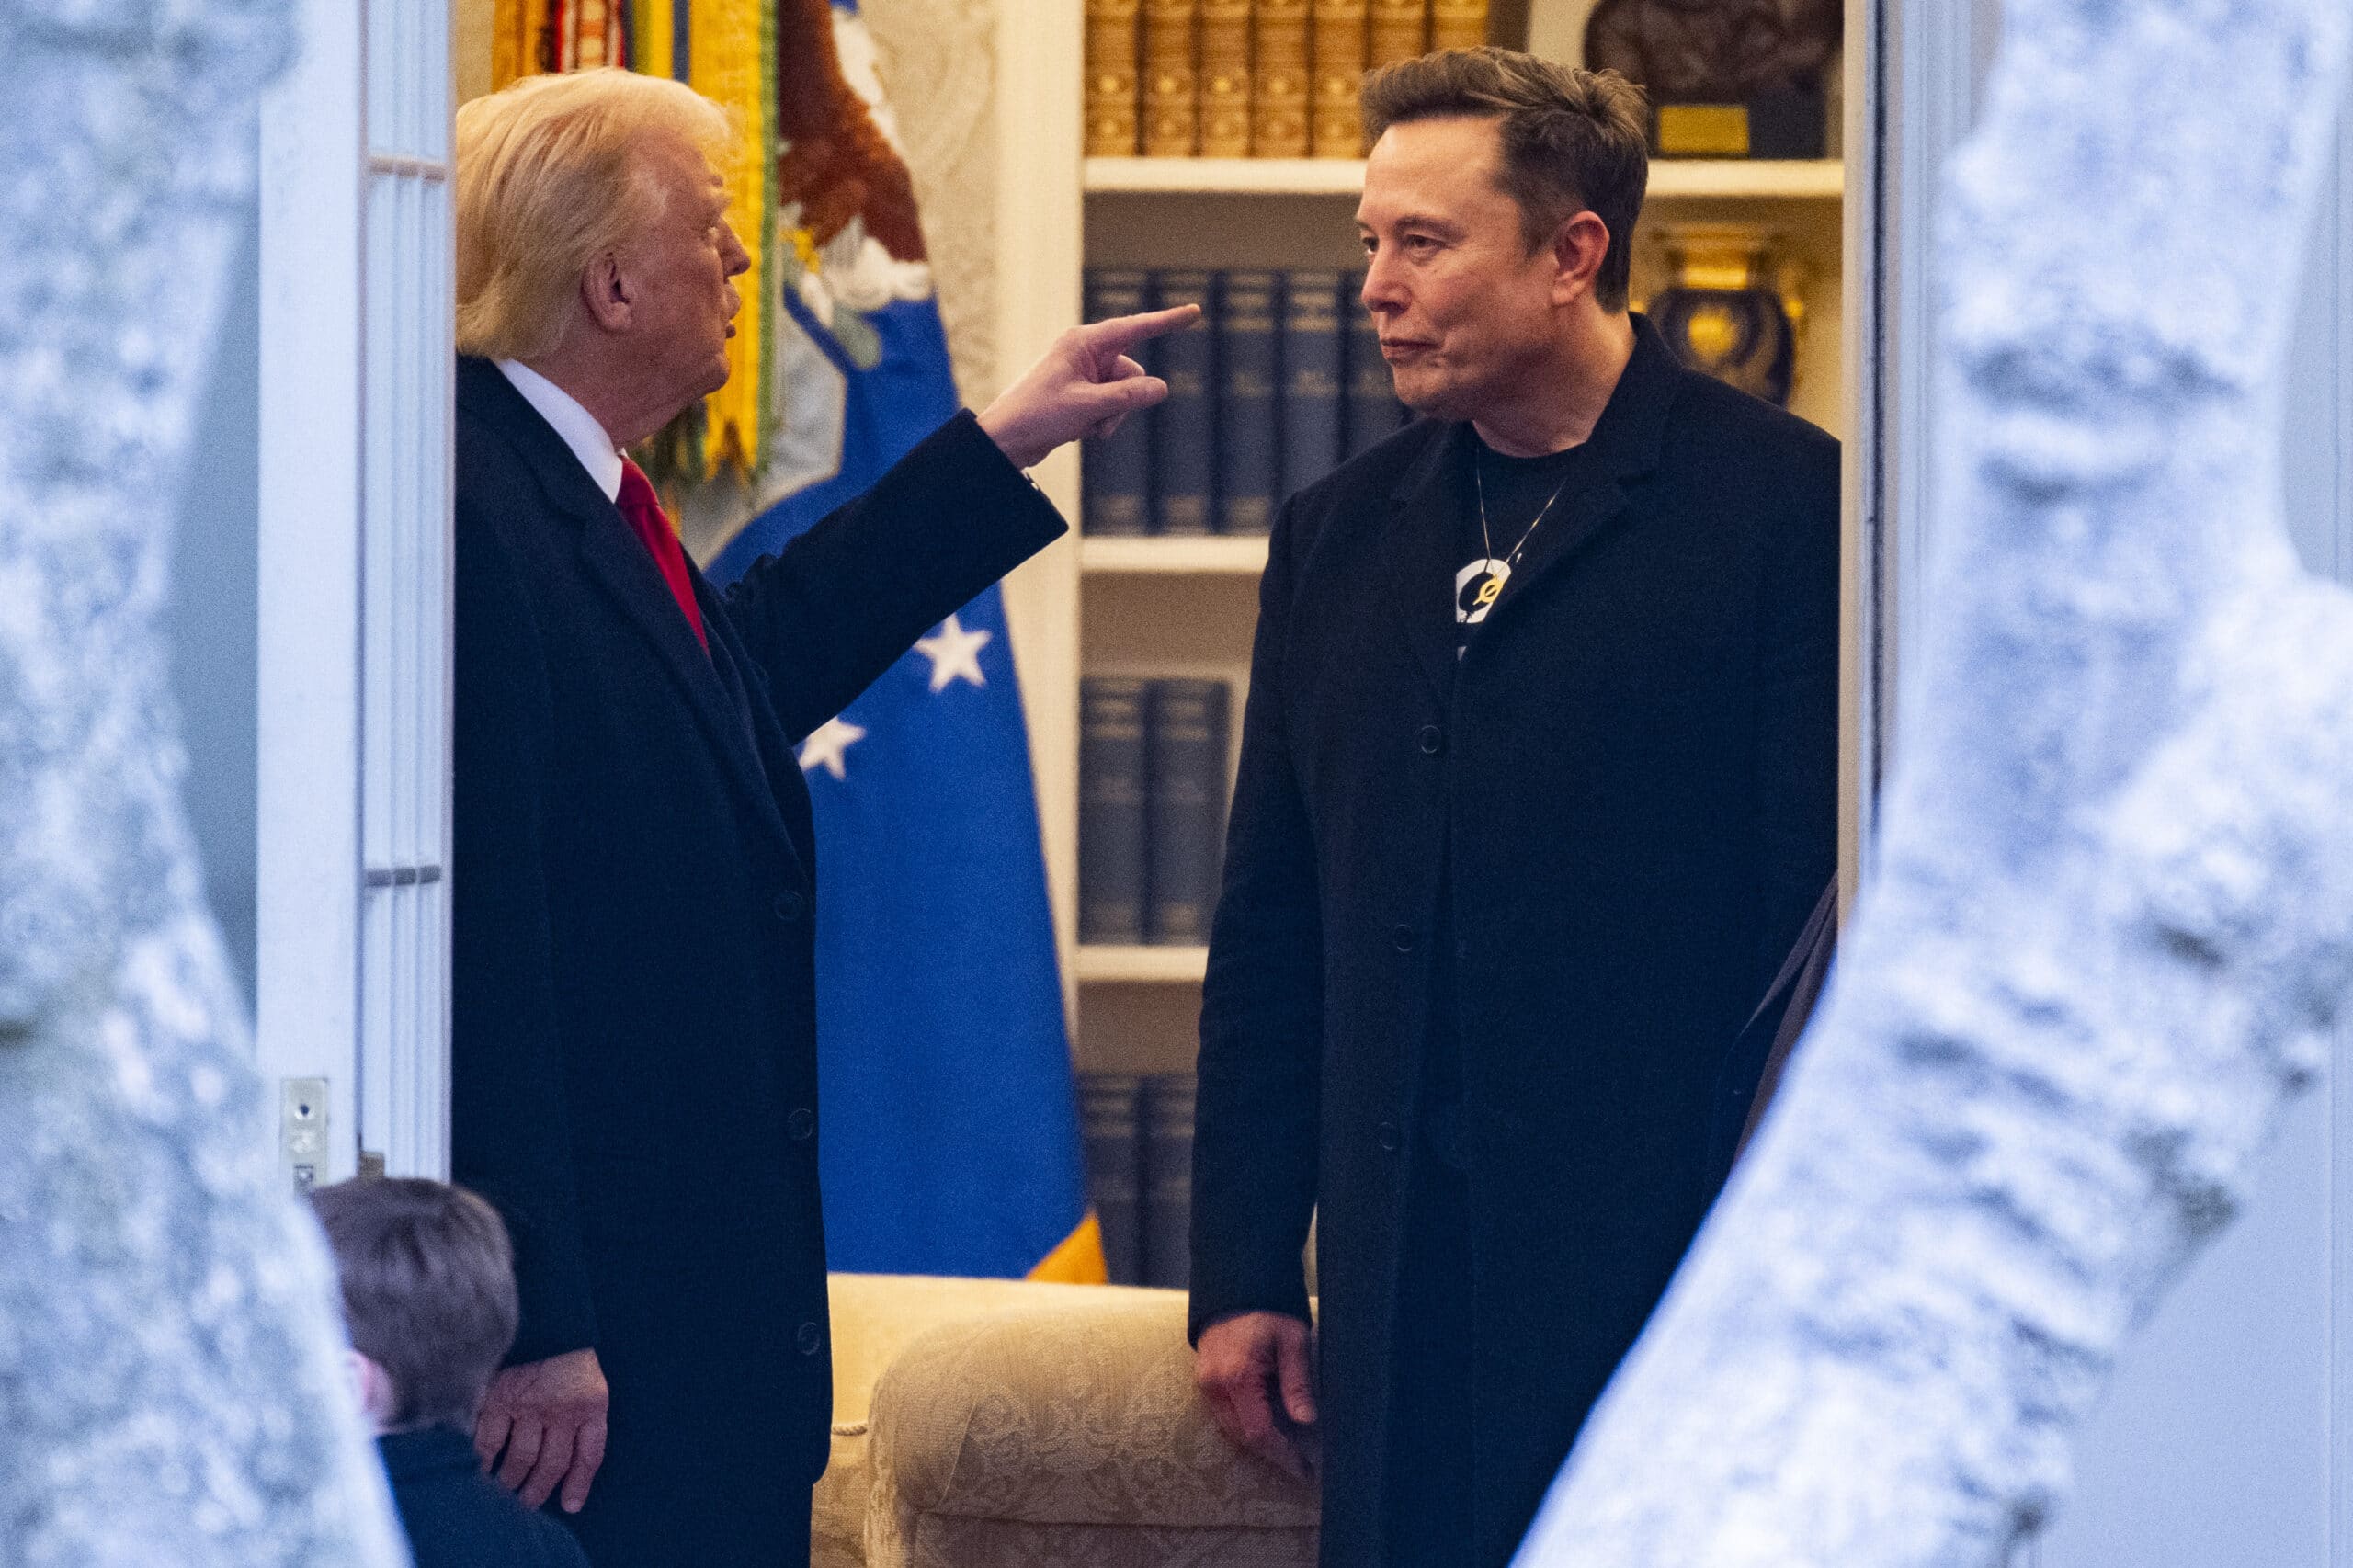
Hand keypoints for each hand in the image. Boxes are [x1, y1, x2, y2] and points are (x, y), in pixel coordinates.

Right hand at [474, 1347, 609, 1513]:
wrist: (540, 1310)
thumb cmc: (564, 1348)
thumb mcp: (587, 1378)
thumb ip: (583, 1414)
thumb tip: (570, 1461)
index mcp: (591, 1403)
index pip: (589, 1454)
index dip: (579, 1483)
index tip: (570, 1506)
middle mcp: (562, 1408)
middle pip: (552, 1464)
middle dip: (539, 1489)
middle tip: (527, 1502)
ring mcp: (529, 1405)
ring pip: (522, 1459)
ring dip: (512, 1480)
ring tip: (506, 1491)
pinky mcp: (498, 1398)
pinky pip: (490, 1442)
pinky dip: (484, 1462)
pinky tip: (481, 1471)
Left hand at [976, 304, 1202, 469]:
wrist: (1007, 441)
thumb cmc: (1037, 414)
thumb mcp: (1087, 406)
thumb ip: (1127, 396)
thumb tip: (1161, 388)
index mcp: (1083, 342)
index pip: (1134, 328)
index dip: (1167, 321)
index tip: (1194, 312)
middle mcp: (1086, 354)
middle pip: (1132, 373)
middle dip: (1123, 400)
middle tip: (1097, 417)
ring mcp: (1086, 376)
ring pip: (1125, 395)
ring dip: (1111, 417)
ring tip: (1083, 426)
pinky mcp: (1084, 396)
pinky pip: (1112, 408)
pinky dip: (1102, 422)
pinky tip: (1079, 430)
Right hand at [1195, 1311, 1317, 1481]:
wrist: (1235, 1284)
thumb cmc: (1267, 1308)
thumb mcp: (1293, 1340)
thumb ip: (1297, 1382)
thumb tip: (1306, 1420)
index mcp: (1238, 1377)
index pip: (1259, 1433)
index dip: (1283, 1454)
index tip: (1304, 1467)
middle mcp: (1215, 1385)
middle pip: (1242, 1437)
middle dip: (1272, 1453)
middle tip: (1300, 1463)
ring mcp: (1205, 1383)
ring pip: (1230, 1429)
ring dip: (1258, 1442)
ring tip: (1287, 1449)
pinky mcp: (1204, 1379)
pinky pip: (1223, 1415)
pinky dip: (1244, 1426)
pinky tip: (1265, 1426)